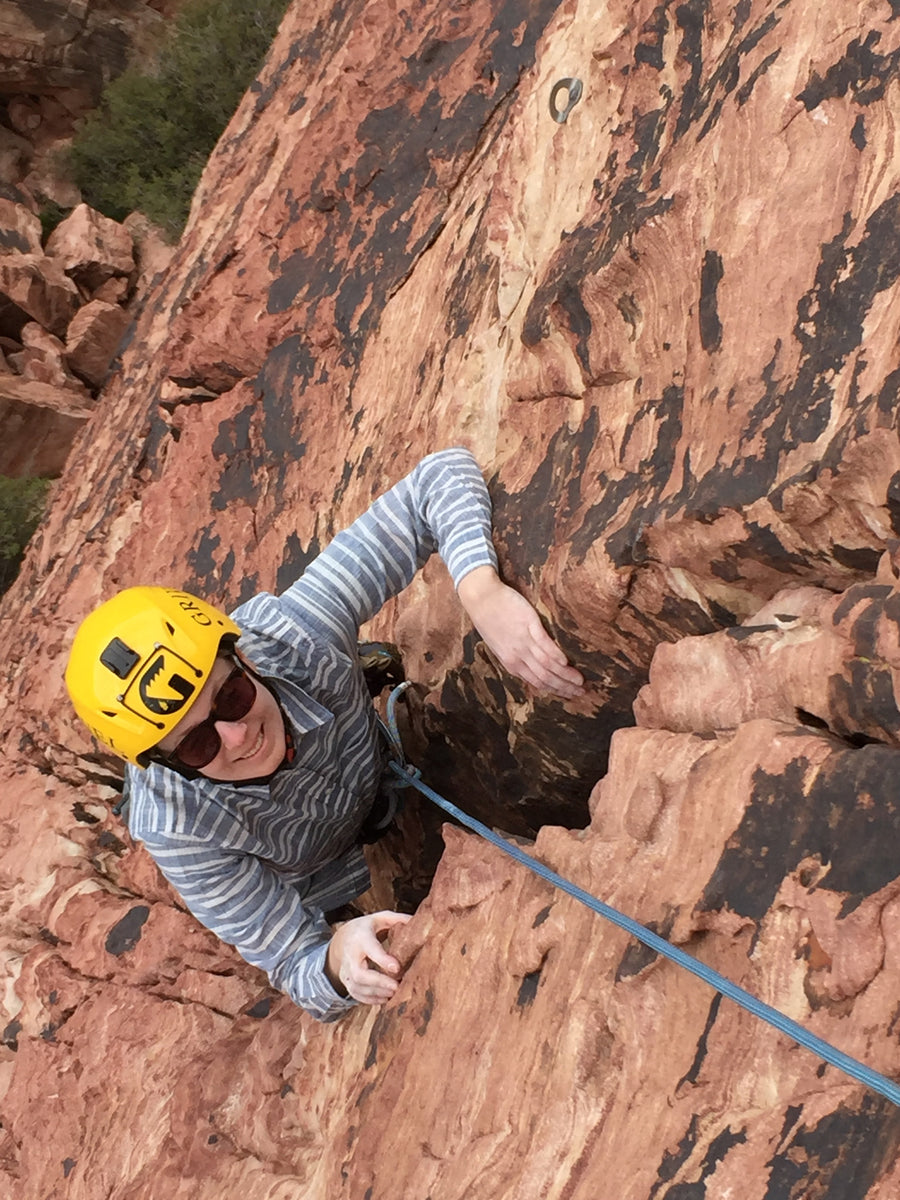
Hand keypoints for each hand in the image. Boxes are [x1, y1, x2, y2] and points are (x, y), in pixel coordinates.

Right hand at [325, 911, 410, 1004]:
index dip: (382, 959)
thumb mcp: (379, 918)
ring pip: (357, 987)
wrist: (343, 938)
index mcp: (360, 937)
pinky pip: (356, 994)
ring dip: (376, 993)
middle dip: (378, 982)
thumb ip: (397, 919)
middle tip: (396, 986)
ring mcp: (346, 970)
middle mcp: (350, 955)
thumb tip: (417, 922)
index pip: (370, 949)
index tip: (396, 968)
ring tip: (394, 993)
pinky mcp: (347, 981)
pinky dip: (370, 999)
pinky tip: (385, 998)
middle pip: (359, 974)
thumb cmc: (366, 928)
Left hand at [457, 566, 584, 699]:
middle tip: (581, 692)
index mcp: (511, 663)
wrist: (481, 598)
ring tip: (580, 680)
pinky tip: (566, 662)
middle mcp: (518, 657)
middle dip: (564, 687)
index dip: (554, 690)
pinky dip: (555, 655)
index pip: (536, 682)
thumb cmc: (489, 619)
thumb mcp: (499, 645)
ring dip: (565, 675)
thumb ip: (514, 656)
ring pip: (546, 665)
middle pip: (544, 678)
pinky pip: (544, 644)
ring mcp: (523, 642)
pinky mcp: (529, 625)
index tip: (568, 694)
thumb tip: (528, 665)